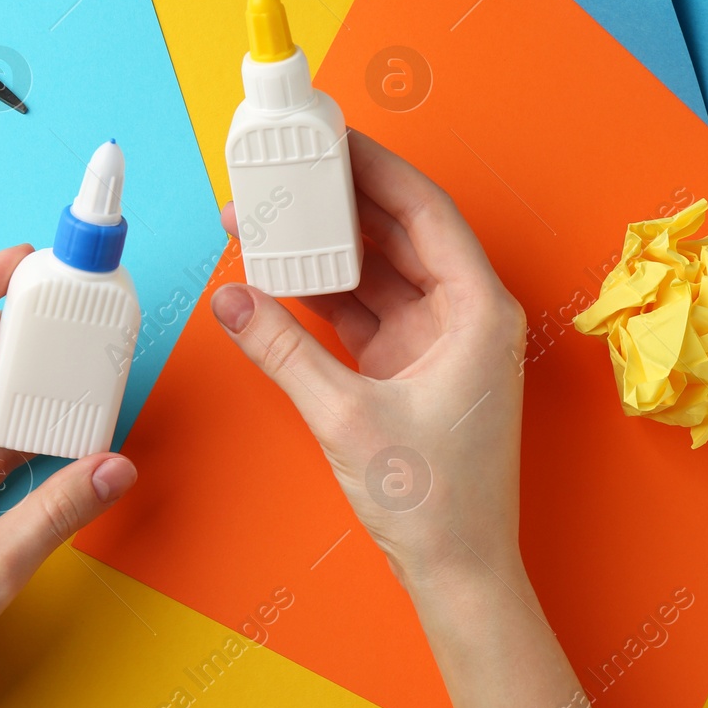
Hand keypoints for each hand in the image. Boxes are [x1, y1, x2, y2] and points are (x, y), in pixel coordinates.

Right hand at [212, 128, 526, 588]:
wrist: (456, 571)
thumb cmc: (432, 500)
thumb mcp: (347, 417)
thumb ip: (283, 351)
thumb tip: (229, 299)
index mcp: (477, 310)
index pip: (425, 211)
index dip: (376, 167)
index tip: (331, 136)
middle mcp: (464, 314)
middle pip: (399, 232)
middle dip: (340, 201)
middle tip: (288, 166)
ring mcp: (436, 340)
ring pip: (377, 270)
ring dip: (325, 248)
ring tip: (269, 215)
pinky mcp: (409, 367)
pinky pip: (363, 311)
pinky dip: (324, 294)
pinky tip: (279, 273)